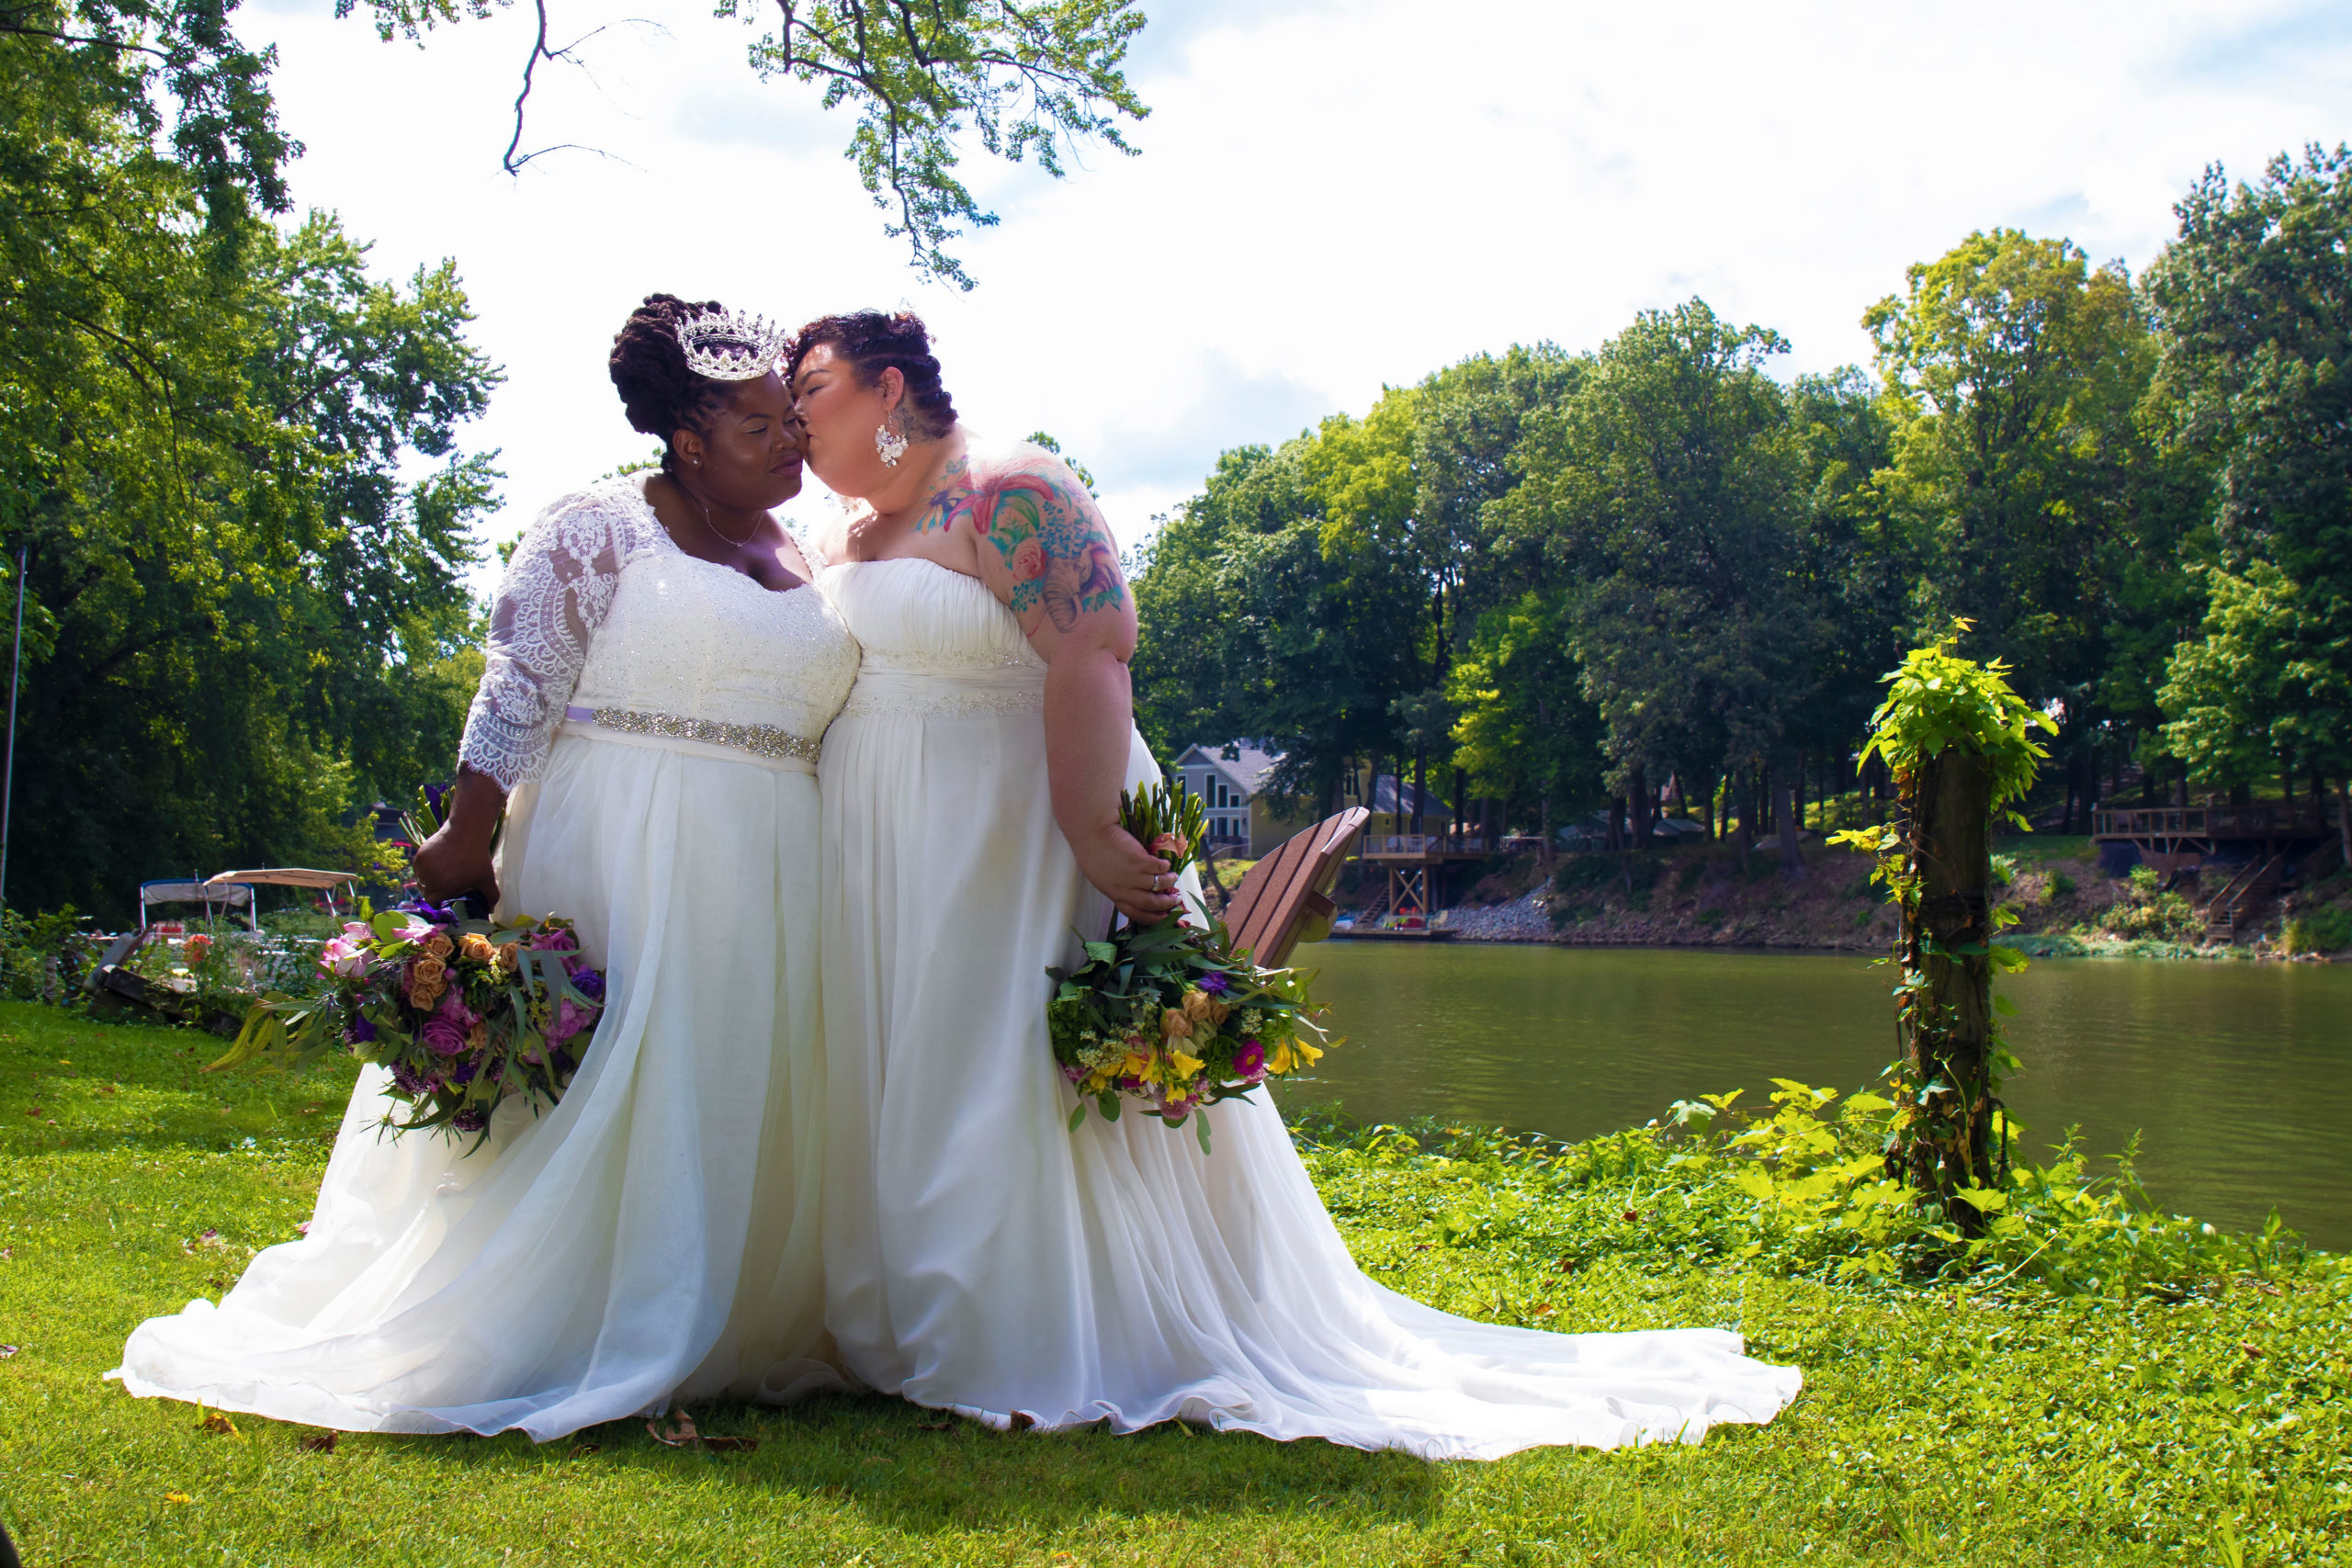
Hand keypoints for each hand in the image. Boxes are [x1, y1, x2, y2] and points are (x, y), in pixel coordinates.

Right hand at [410, 767, 506, 908]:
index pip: (433, 903)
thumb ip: (491, 898)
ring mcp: (422, 867)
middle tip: (447, 884)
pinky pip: (418, 868)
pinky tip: (437, 865)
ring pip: (421, 880)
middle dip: (435, 891)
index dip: (439, 901)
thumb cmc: (477, 858)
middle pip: (427, 892)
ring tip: (442, 874)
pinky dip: (425, 869)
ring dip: (429, 880)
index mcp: (442, 890)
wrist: (466, 832)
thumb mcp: (487, 879)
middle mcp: (428, 881)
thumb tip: (490, 910)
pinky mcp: (419, 855)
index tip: (447, 896)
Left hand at [1073, 822, 1183, 924]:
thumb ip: (1119, 888)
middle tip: (1175, 899)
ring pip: (1159, 885)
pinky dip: (1165, 867)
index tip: (1163, 915)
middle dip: (1167, 903)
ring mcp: (1134, 875)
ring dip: (1169, 882)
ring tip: (1173, 877)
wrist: (1092, 833)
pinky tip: (1165, 863)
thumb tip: (1137, 891)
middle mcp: (1125, 889)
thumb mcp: (1103, 879)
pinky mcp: (1141, 861)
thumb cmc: (1092, 854)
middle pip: (1151, 903)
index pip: (1135, 913)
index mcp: (1115, 895)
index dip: (1152, 917)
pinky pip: (1159, 868)